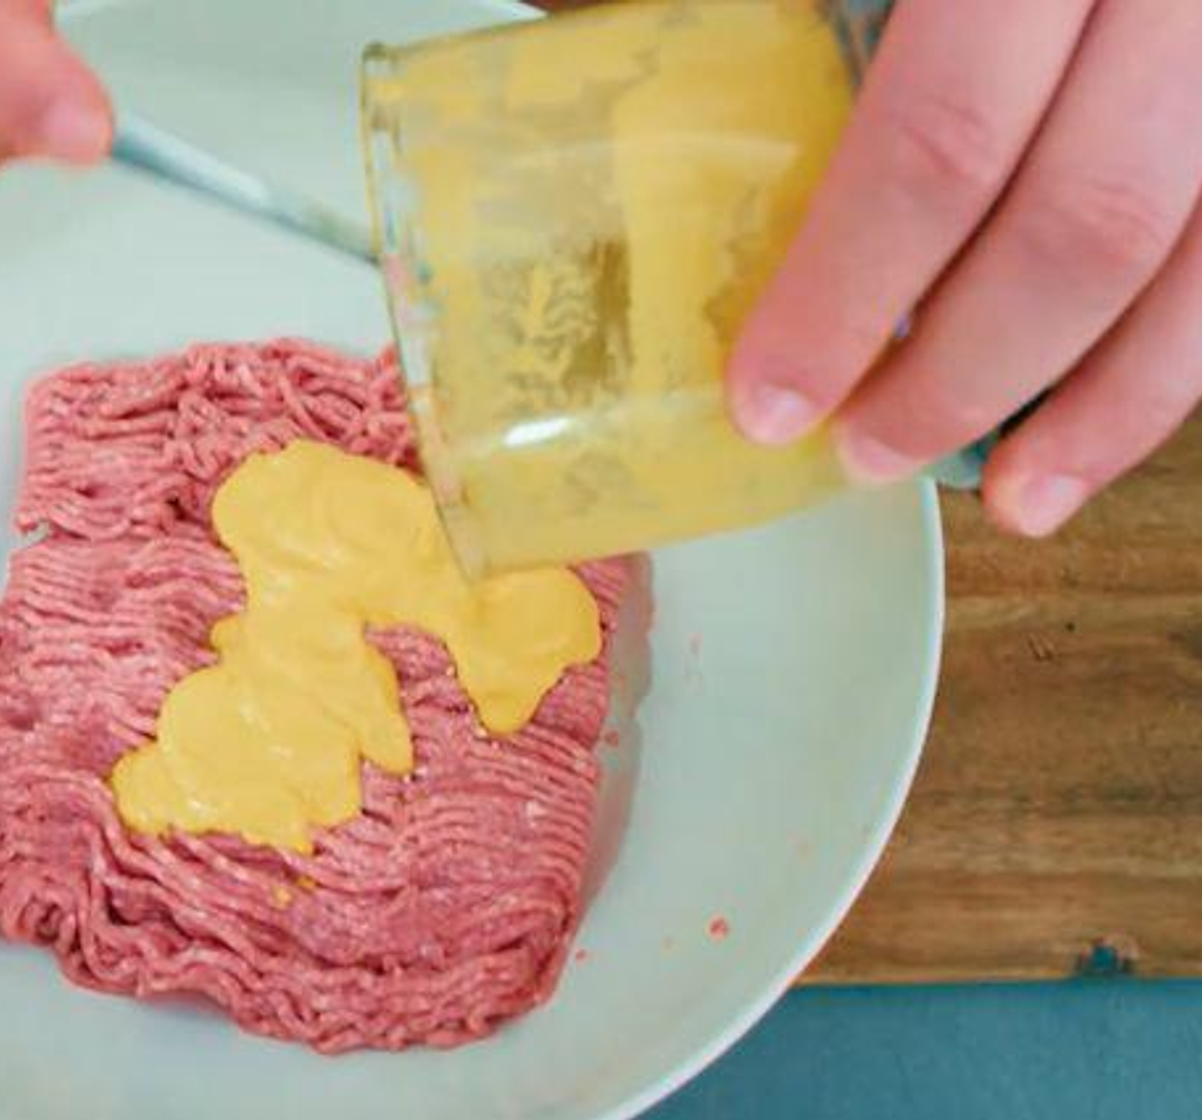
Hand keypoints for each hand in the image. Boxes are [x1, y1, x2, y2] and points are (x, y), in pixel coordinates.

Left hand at [727, 0, 1201, 536]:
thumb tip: (567, 45)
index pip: (942, 136)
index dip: (851, 290)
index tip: (770, 400)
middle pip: (1088, 218)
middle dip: (965, 370)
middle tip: (865, 452)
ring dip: (1106, 406)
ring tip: (1013, 503)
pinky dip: (1186, 349)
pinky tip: (1112, 421)